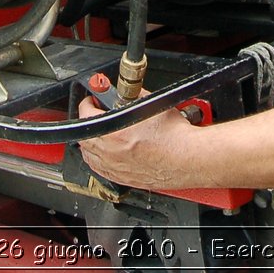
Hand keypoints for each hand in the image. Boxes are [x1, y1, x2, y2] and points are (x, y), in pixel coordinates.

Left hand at [77, 96, 197, 191]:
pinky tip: (105, 155)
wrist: (189, 157)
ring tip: (97, 134)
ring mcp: (116, 169)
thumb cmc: (175, 136)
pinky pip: (101, 171)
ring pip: (90, 157)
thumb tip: (126, 92)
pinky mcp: (124, 179)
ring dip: (90, 144)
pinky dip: (98, 161)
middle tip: (95, 114)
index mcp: (113, 134)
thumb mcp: (151, 104)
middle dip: (87, 124)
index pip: (86, 115)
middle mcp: (111, 155)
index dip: (88, 104)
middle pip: (84, 138)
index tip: (91, 101)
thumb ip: (133, 96)